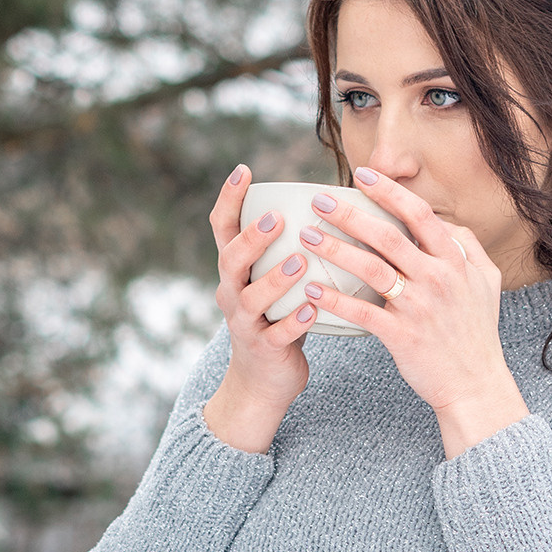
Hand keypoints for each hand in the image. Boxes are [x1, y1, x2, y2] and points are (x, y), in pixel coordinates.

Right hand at [201, 165, 316, 448]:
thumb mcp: (274, 280)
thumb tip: (329, 200)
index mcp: (235, 270)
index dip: (229, 199)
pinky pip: (276, 336)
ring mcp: (245, 324)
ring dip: (275, 279)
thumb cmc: (277, 317)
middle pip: (231, 261)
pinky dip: (293, 323)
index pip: (222, 229)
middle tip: (277, 219)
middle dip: (252, 238)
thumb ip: (288, 246)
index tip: (243, 170)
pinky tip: (313, 312)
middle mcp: (232, 293)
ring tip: (300, 262)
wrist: (262, 381)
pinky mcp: (263, 350)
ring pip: (251, 299)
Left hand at [297, 168, 529, 447]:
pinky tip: (311, 289)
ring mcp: (419, 307)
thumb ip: (471, 248)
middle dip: (350, 214)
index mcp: (456, 261)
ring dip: (335, 249)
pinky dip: (335, 300)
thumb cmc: (478, 333)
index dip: (390, 191)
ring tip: (307, 236)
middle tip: (319, 201)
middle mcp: (438, 278)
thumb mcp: (487, 283)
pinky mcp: (401, 335)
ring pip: (370, 268)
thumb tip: (448, 223)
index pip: (420, 214)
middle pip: (387, 236)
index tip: (362, 174)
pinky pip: (361, 312)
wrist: (476, 385)